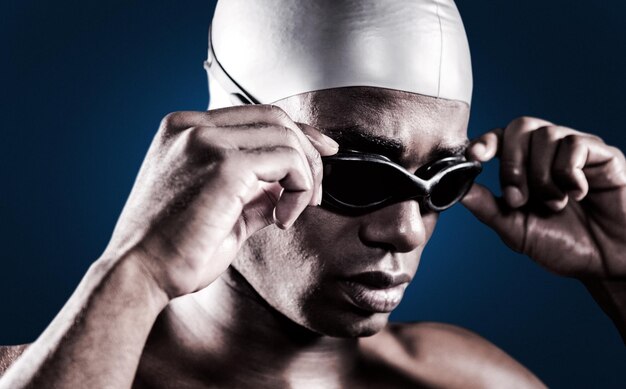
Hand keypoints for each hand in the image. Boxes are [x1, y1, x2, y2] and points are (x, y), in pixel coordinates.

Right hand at [101, 105, 338, 298]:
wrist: (139, 274)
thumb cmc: (173, 249)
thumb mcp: (220, 208)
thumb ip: (254, 190)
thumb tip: (289, 186)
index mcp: (185, 130)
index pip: (257, 116)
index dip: (297, 133)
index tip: (322, 154)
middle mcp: (192, 126)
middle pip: (276, 118)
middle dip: (309, 154)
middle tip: (313, 195)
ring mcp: (205, 140)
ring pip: (285, 136)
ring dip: (305, 175)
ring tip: (294, 212)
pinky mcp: (224, 163)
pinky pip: (287, 160)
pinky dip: (297, 189)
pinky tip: (282, 220)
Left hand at [461, 116, 625, 278]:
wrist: (606, 264)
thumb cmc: (564, 244)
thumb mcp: (516, 229)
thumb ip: (488, 208)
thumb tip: (458, 189)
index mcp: (526, 165)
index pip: (501, 136)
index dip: (486, 140)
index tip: (475, 156)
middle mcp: (550, 152)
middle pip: (520, 126)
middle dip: (512, 164)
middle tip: (519, 199)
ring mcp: (577, 151)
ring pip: (546, 135)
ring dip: (542, 176)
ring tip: (554, 204)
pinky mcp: (604, 156)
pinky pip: (576, 145)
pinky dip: (568, 173)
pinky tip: (576, 194)